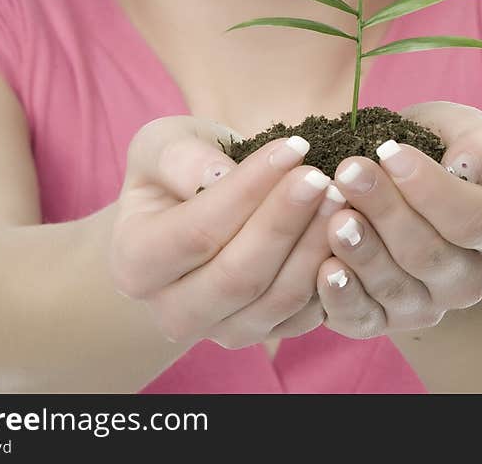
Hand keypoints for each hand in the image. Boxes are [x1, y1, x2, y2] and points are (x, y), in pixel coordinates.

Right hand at [109, 116, 348, 348]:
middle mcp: (171, 311)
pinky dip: (331, 274)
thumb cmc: (177, 172)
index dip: (249, 190)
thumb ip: (180, 157)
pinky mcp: (265, 335)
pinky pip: (304, 314)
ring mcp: (219, 331)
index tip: (294, 147)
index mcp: (134, 261)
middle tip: (323, 177)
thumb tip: (219, 175)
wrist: (192, 215)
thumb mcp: (163, 146)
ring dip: (314, 247)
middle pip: (237, 276)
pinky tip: (346, 230)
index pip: (196, 231)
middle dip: (285, 222)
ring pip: (276, 300)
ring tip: (339, 197)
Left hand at [316, 101, 481, 338]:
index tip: (390, 152)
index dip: (433, 190)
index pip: (477, 220)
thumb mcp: (462, 130)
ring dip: (362, 251)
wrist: (400, 189)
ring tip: (334, 217)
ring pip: (396, 287)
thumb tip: (469, 165)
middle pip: (430, 254)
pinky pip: (365, 319)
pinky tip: (325, 268)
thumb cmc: (435, 150)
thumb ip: (481, 142)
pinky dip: (343, 297)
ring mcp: (429, 304)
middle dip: (386, 211)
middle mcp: (472, 277)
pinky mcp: (384, 320)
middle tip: (349, 172)